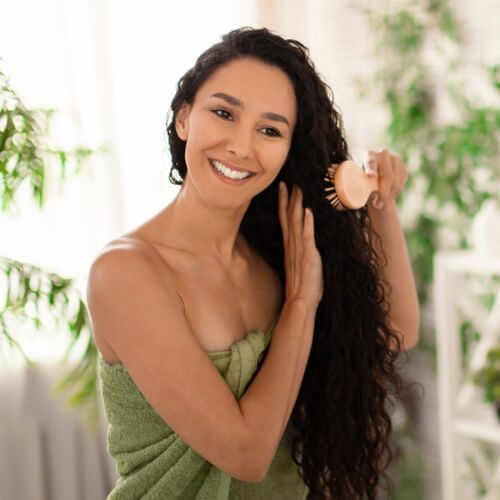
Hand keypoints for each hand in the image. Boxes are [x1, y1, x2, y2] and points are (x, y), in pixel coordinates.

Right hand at [278, 182, 323, 307]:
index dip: (283, 202)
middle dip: (289, 197)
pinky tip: (308, 211)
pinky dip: (307, 224)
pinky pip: (307, 237)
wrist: (300, 301)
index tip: (283, 186)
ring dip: (297, 205)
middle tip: (290, 180)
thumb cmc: (302, 285)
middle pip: (288, 216)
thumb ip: (299, 250)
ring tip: (298, 189)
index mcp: (290, 245)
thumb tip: (302, 241)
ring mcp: (300, 249)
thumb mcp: (298, 263)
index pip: (284, 219)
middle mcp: (292, 245)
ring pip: (296, 222)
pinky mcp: (309, 256)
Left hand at [363, 149, 407, 209]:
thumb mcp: (358, 181)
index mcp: (368, 155)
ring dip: (389, 195)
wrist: (375, 179)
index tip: (371, 175)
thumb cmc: (362, 181)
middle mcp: (383, 154)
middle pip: (387, 176)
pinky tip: (388, 194)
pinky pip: (402, 182)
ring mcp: (395, 159)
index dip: (371, 168)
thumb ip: (358, 183)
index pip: (370, 162)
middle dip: (383, 193)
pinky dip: (395, 192)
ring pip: (396, 182)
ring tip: (381, 202)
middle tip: (378, 205)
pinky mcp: (403, 167)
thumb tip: (357, 191)